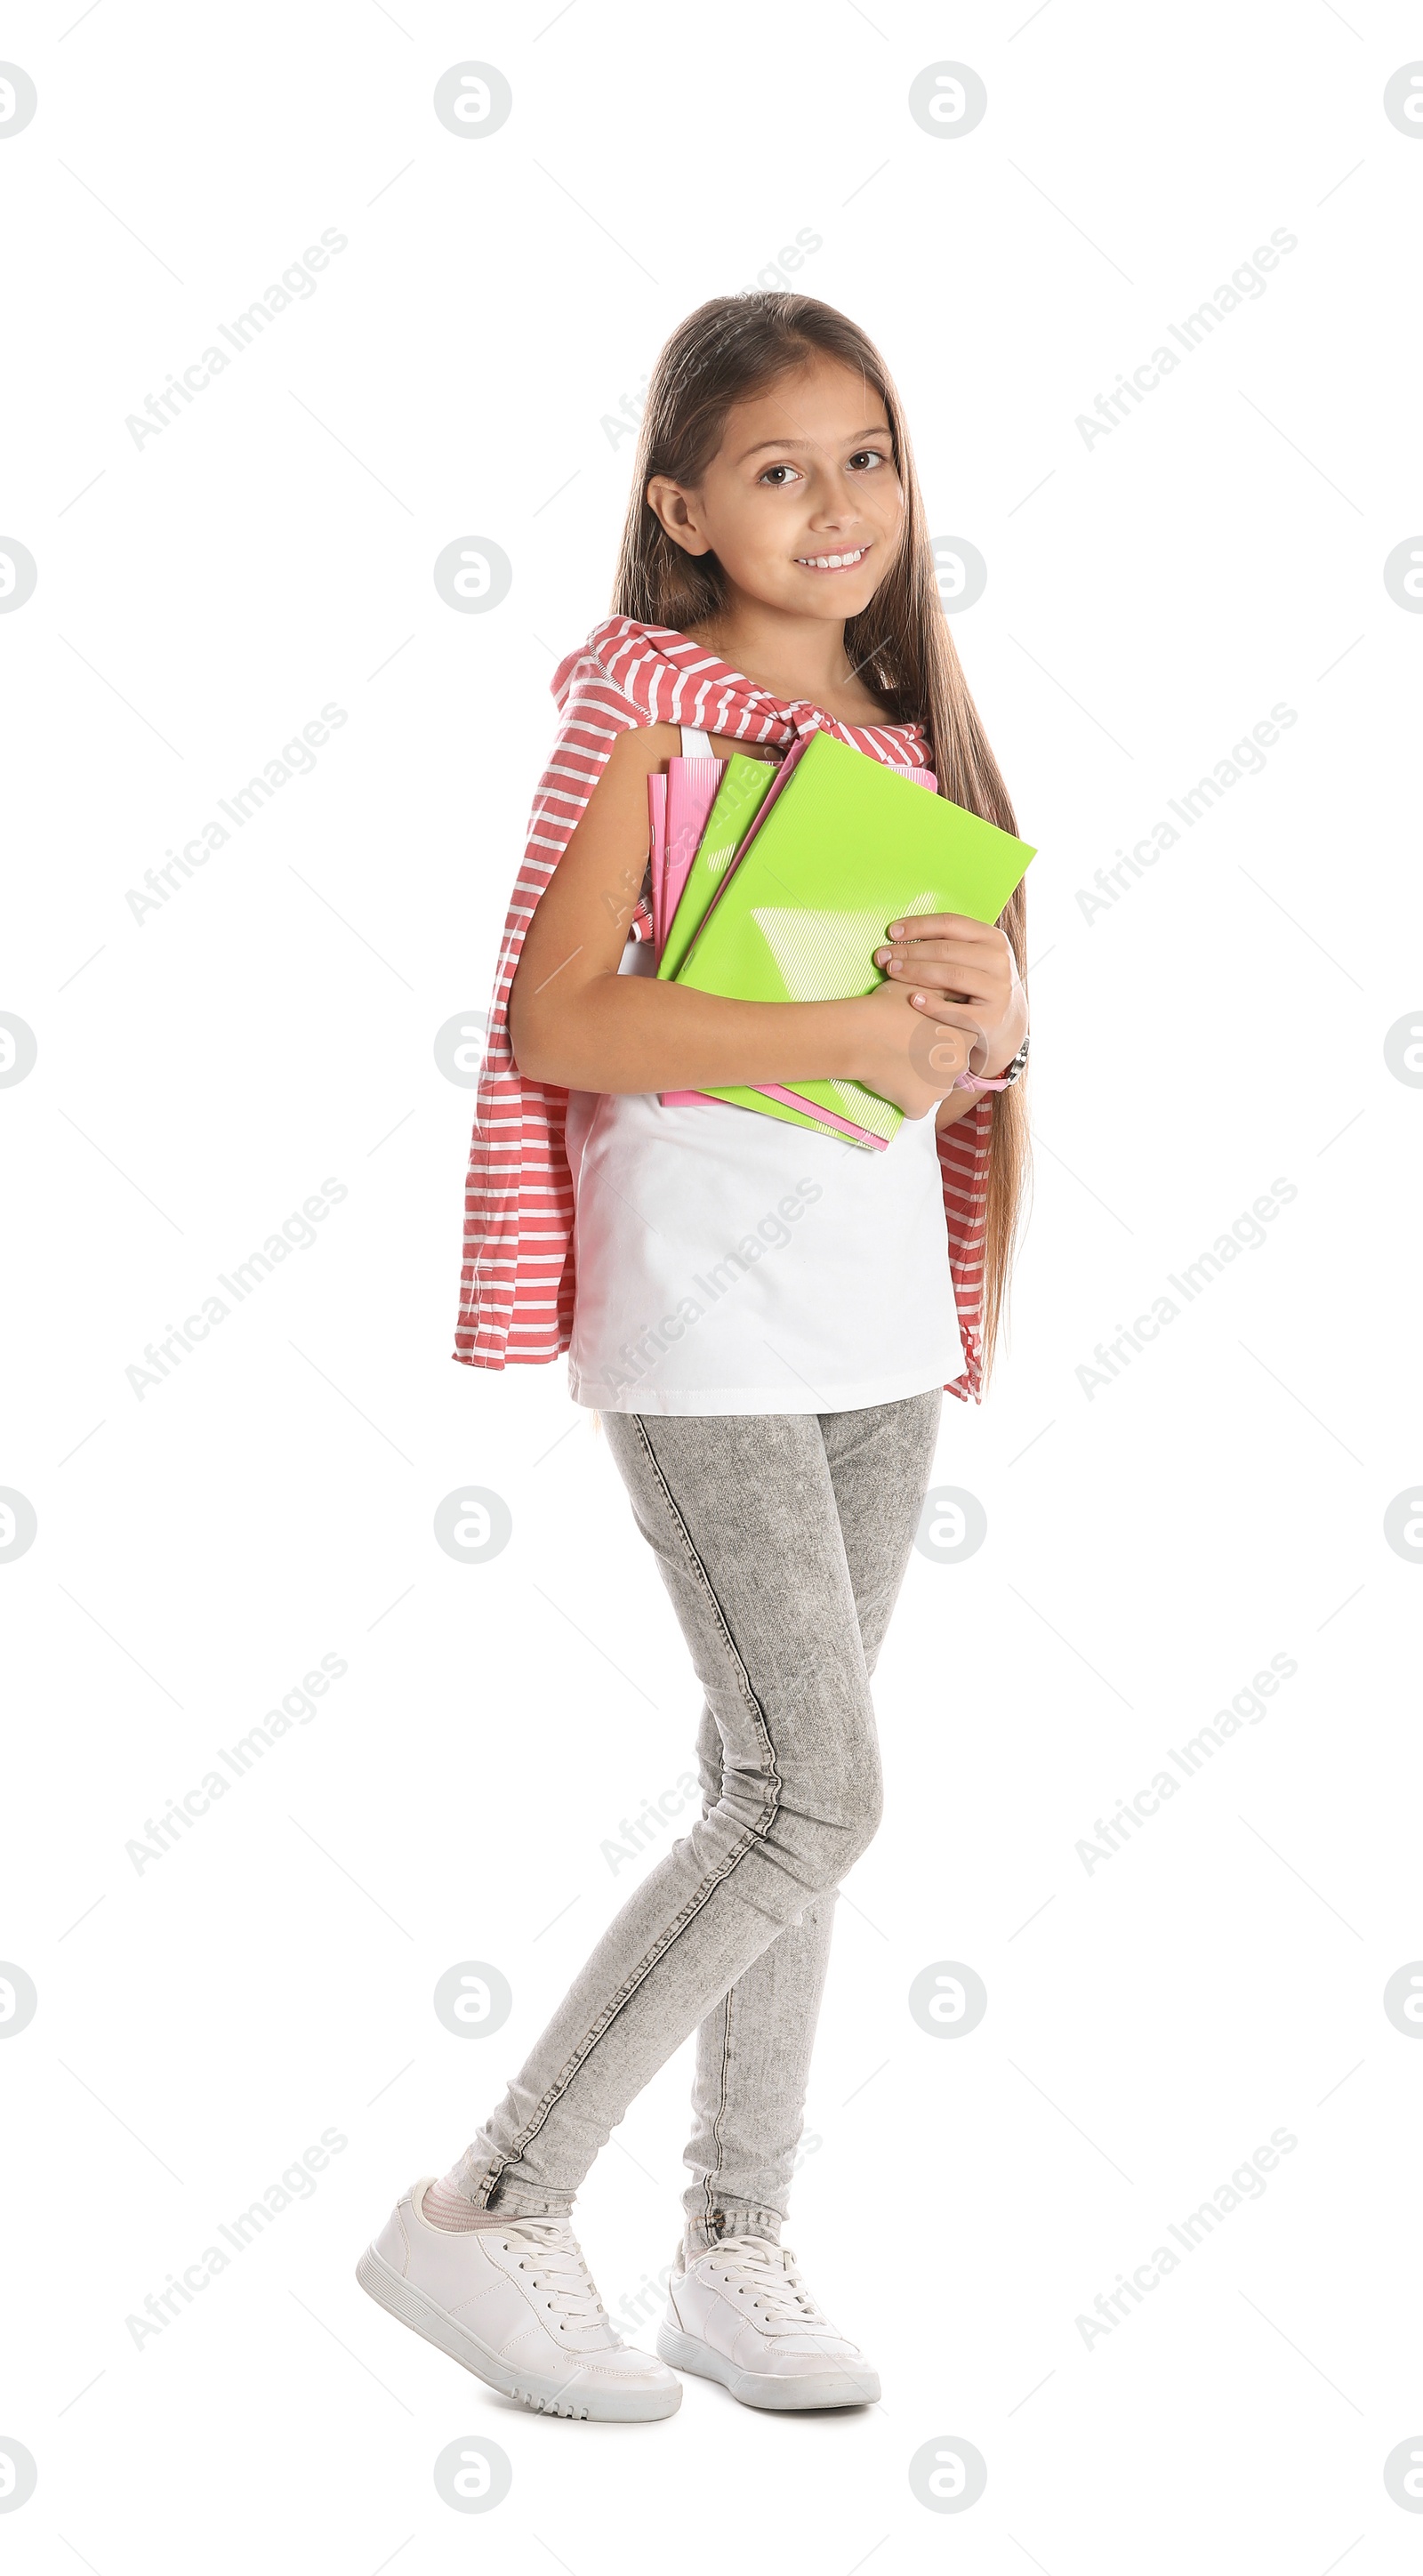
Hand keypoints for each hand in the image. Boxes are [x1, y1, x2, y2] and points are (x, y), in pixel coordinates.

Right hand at [847, 978, 975, 1118]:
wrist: (860, 1034)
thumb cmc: (888, 1007)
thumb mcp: (922, 989)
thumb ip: (945, 991)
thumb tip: (956, 988)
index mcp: (965, 1036)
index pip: (963, 1039)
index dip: (942, 1035)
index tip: (924, 1032)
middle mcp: (960, 1065)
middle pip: (950, 1065)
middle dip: (935, 1060)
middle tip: (909, 1047)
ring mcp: (940, 1089)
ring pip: (935, 1087)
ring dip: (921, 1080)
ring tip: (898, 1064)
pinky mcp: (919, 1106)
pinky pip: (917, 1106)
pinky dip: (906, 1098)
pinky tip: (892, 1081)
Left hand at [872, 914, 1025, 1075]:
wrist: (1004, 1023)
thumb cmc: (976, 983)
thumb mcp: (972, 957)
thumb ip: (947, 943)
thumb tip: (899, 932)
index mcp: (993, 938)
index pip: (951, 923)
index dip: (919, 926)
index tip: (891, 932)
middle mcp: (999, 961)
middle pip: (947, 950)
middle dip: (910, 951)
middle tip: (882, 957)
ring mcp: (999, 990)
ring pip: (952, 976)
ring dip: (917, 972)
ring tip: (892, 972)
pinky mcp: (992, 1019)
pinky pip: (957, 1011)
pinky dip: (933, 1004)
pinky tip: (913, 999)